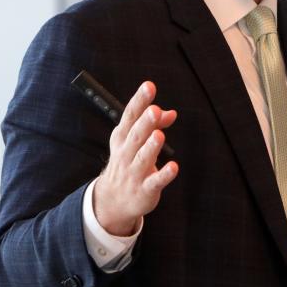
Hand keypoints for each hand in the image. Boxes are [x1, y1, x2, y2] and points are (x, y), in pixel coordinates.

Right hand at [92, 81, 178, 235]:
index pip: (130, 116)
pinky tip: (173, 167)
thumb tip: (171, 113)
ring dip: (151, 147)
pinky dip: (163, 175)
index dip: (139, 101)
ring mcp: (134, 173)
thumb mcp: (136, 141)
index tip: (149, 86)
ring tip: (159, 135)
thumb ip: (155, 125)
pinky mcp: (144, 190)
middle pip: (135, 136)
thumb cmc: (128, 162)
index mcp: (122, 138)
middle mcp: (126, 154)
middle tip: (154, 109)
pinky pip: (154, 182)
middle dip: (144, 122)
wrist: (113, 200)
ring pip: (142, 158)